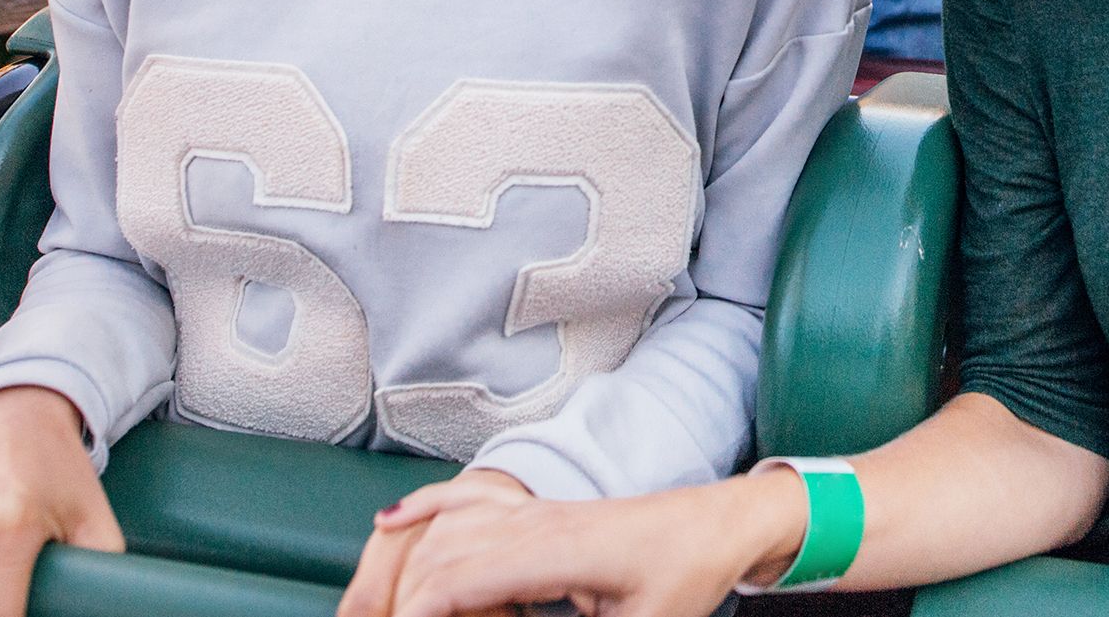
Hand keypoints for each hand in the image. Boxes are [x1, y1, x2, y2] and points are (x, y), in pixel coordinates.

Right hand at [343, 466, 806, 616]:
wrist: (719, 524)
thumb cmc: (688, 572)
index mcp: (554, 550)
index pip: (456, 581)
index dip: (417, 614)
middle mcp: (534, 523)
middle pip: (438, 556)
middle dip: (399, 599)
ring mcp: (534, 512)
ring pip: (445, 529)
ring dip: (409, 568)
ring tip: (392, 606)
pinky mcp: (538, 513)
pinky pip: (467, 502)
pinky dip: (423, 508)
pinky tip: (390, 520)